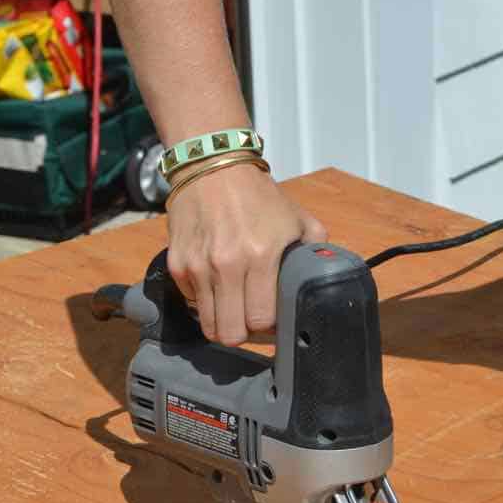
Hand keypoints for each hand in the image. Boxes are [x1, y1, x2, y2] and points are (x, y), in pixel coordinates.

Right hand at [165, 164, 326, 343]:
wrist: (212, 168)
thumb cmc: (259, 196)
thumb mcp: (298, 219)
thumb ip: (316, 252)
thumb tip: (324, 281)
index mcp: (261, 255)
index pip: (261, 320)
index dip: (270, 329)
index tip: (275, 323)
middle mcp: (227, 264)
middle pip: (231, 333)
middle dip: (245, 334)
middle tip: (253, 323)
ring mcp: (198, 266)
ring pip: (209, 325)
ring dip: (224, 323)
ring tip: (236, 310)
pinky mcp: (178, 264)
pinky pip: (193, 303)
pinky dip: (206, 302)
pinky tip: (218, 286)